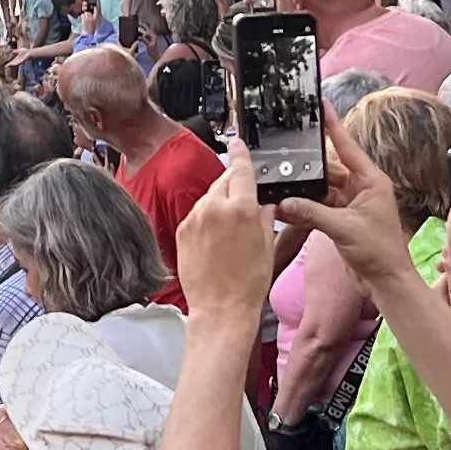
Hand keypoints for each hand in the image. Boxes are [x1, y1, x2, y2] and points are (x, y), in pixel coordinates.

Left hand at [174, 134, 279, 328]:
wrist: (220, 308)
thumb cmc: (248, 283)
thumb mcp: (267, 245)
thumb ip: (265, 216)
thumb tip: (265, 203)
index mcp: (242, 209)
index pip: (241, 169)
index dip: (241, 153)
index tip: (237, 142)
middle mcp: (215, 208)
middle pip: (225, 180)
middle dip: (234, 184)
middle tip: (244, 199)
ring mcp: (195, 218)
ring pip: (209, 196)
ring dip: (219, 201)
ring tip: (230, 228)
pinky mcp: (182, 230)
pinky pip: (196, 213)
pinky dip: (206, 217)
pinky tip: (215, 237)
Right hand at [276, 113, 415, 289]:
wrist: (386, 282)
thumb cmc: (379, 252)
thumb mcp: (344, 228)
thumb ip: (312, 212)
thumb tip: (284, 202)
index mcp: (371, 181)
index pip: (347, 146)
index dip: (333, 126)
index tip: (321, 105)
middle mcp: (361, 188)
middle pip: (328, 169)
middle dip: (307, 167)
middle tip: (284, 156)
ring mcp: (350, 204)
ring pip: (320, 189)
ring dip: (303, 191)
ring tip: (280, 185)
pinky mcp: (340, 219)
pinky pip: (317, 207)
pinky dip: (303, 208)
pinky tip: (285, 207)